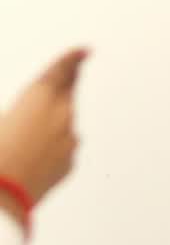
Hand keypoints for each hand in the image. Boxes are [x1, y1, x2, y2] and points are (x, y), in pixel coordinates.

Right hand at [0, 49, 88, 206]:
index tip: (85, 51)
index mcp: (41, 94)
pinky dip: (53, 149)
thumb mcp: (2, 119)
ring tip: (26, 140)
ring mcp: (69, 138)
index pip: (63, 69)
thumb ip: (23, 109)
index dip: (74, 58)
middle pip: (67, 94)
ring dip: (53, 126)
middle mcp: (62, 112)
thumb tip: (28, 113)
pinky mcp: (71, 160)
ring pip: (65, 124)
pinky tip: (32, 159)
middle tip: (51, 94)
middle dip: (62, 91)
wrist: (2, 194)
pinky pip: (63, 148)